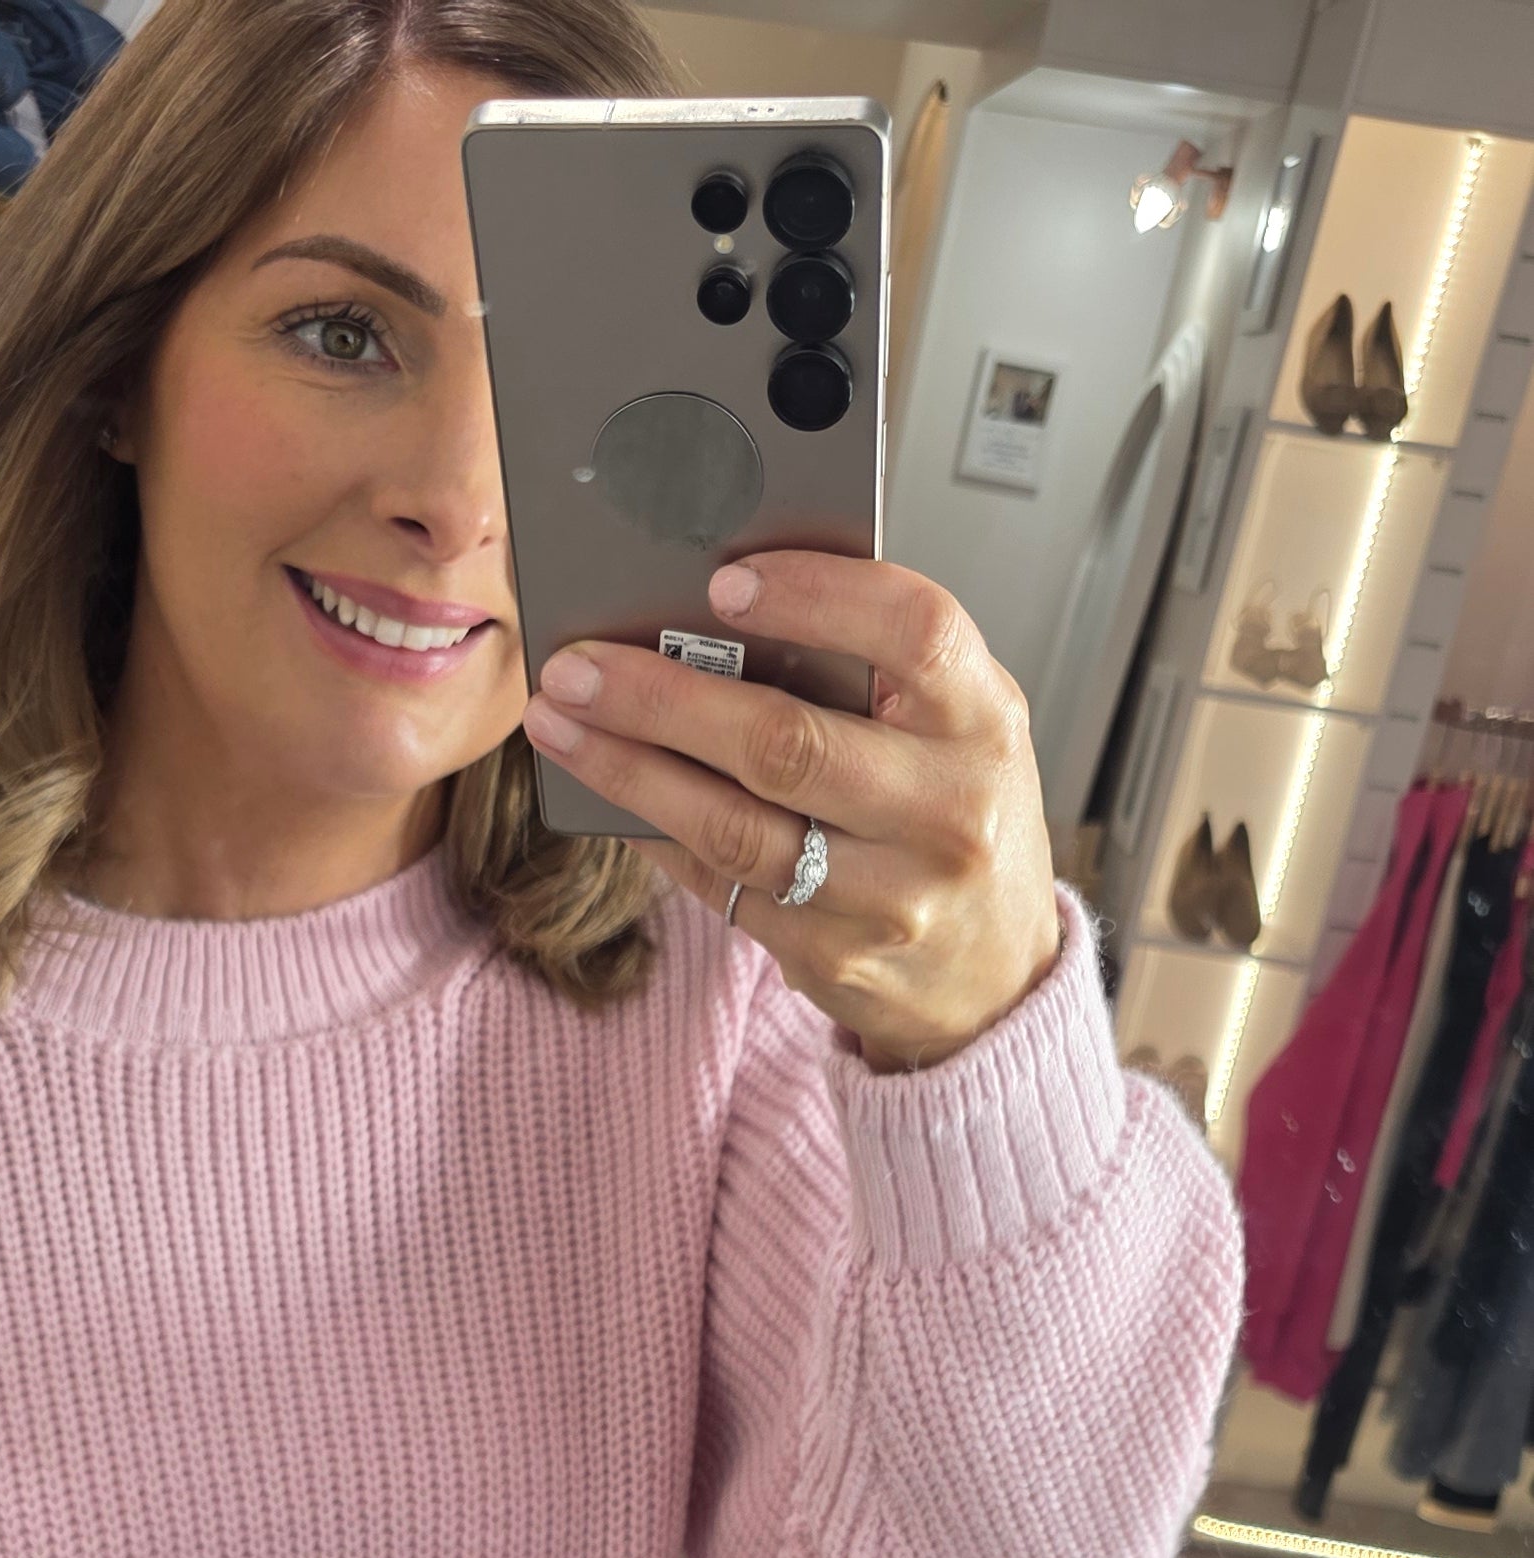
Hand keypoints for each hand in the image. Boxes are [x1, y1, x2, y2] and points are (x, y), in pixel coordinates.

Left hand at [520, 548, 1063, 1071]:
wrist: (998, 973)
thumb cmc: (959, 814)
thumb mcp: (957, 723)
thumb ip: (876, 667)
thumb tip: (717, 613)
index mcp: (984, 720)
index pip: (911, 632)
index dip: (814, 596)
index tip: (722, 581)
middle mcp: (946, 811)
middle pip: (786, 743)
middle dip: (663, 698)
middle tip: (577, 666)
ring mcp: (890, 898)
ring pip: (735, 829)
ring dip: (630, 772)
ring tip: (562, 724)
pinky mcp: (835, 961)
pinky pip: (722, 888)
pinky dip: (658, 834)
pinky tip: (612, 795)